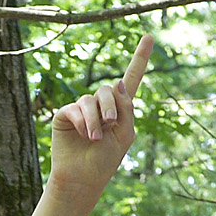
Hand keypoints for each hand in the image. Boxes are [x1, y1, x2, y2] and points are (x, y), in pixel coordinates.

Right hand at [46, 34, 153, 207]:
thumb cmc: (105, 161)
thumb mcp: (125, 135)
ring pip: (90, 100)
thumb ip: (126, 109)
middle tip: (110, 123)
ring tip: (95, 138)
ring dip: (95, 119)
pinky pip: (74, 109)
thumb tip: (115, 82)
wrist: (82, 178)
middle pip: (108, 89)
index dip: (140, 58)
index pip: (131, 78)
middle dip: (111, 105)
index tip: (150, 37)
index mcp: (119, 109)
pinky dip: (81, 121)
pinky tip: (84, 135)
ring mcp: (82, 109)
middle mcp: (100, 105)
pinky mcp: (65, 115)